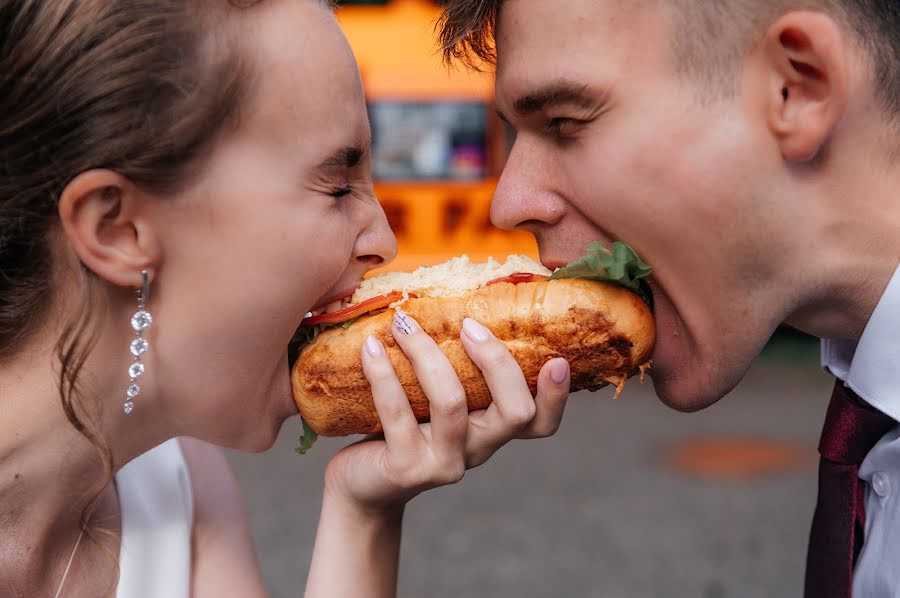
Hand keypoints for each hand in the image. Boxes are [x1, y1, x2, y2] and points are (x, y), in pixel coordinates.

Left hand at [323, 309, 569, 511]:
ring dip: (427, 354)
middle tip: (468, 324)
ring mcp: (444, 465)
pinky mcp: (406, 469)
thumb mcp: (434, 400)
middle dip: (497, 361)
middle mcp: (478, 451)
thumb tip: (454, 302)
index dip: (556, 397)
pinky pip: (398, 413)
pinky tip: (371, 348)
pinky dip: (383, 373)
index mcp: (491, 431)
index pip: (541, 424)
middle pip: (515, 412)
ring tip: (403, 323)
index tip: (557, 360)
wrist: (359, 483)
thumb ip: (454, 370)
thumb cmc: (400, 427)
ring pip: (452, 403)